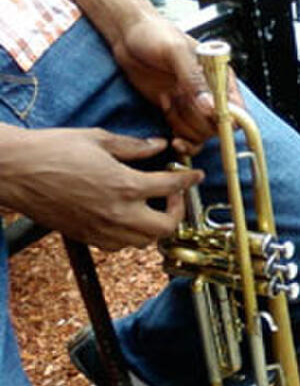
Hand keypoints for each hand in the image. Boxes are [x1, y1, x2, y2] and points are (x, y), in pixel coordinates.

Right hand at [0, 128, 202, 250]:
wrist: (14, 171)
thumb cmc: (52, 150)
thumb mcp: (99, 139)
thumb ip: (134, 147)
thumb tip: (158, 146)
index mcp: (125, 186)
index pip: (172, 188)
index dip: (189, 181)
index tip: (195, 176)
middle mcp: (117, 213)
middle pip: (166, 227)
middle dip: (177, 211)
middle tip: (173, 195)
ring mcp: (101, 229)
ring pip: (145, 242)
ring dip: (155, 225)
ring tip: (152, 206)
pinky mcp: (86, 236)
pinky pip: (120, 246)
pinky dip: (132, 236)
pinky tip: (127, 217)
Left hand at [111, 14, 243, 144]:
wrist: (128, 37)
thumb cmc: (154, 34)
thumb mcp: (175, 51)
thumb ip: (194, 78)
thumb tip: (210, 106)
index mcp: (220, 78)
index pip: (238, 109)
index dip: (226, 117)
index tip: (206, 113)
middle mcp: (211, 95)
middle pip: (219, 127)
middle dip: (197, 120)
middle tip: (178, 98)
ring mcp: (194, 107)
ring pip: (202, 135)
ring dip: (183, 127)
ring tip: (168, 101)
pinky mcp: (178, 115)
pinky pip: (189, 139)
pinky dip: (181, 141)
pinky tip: (170, 131)